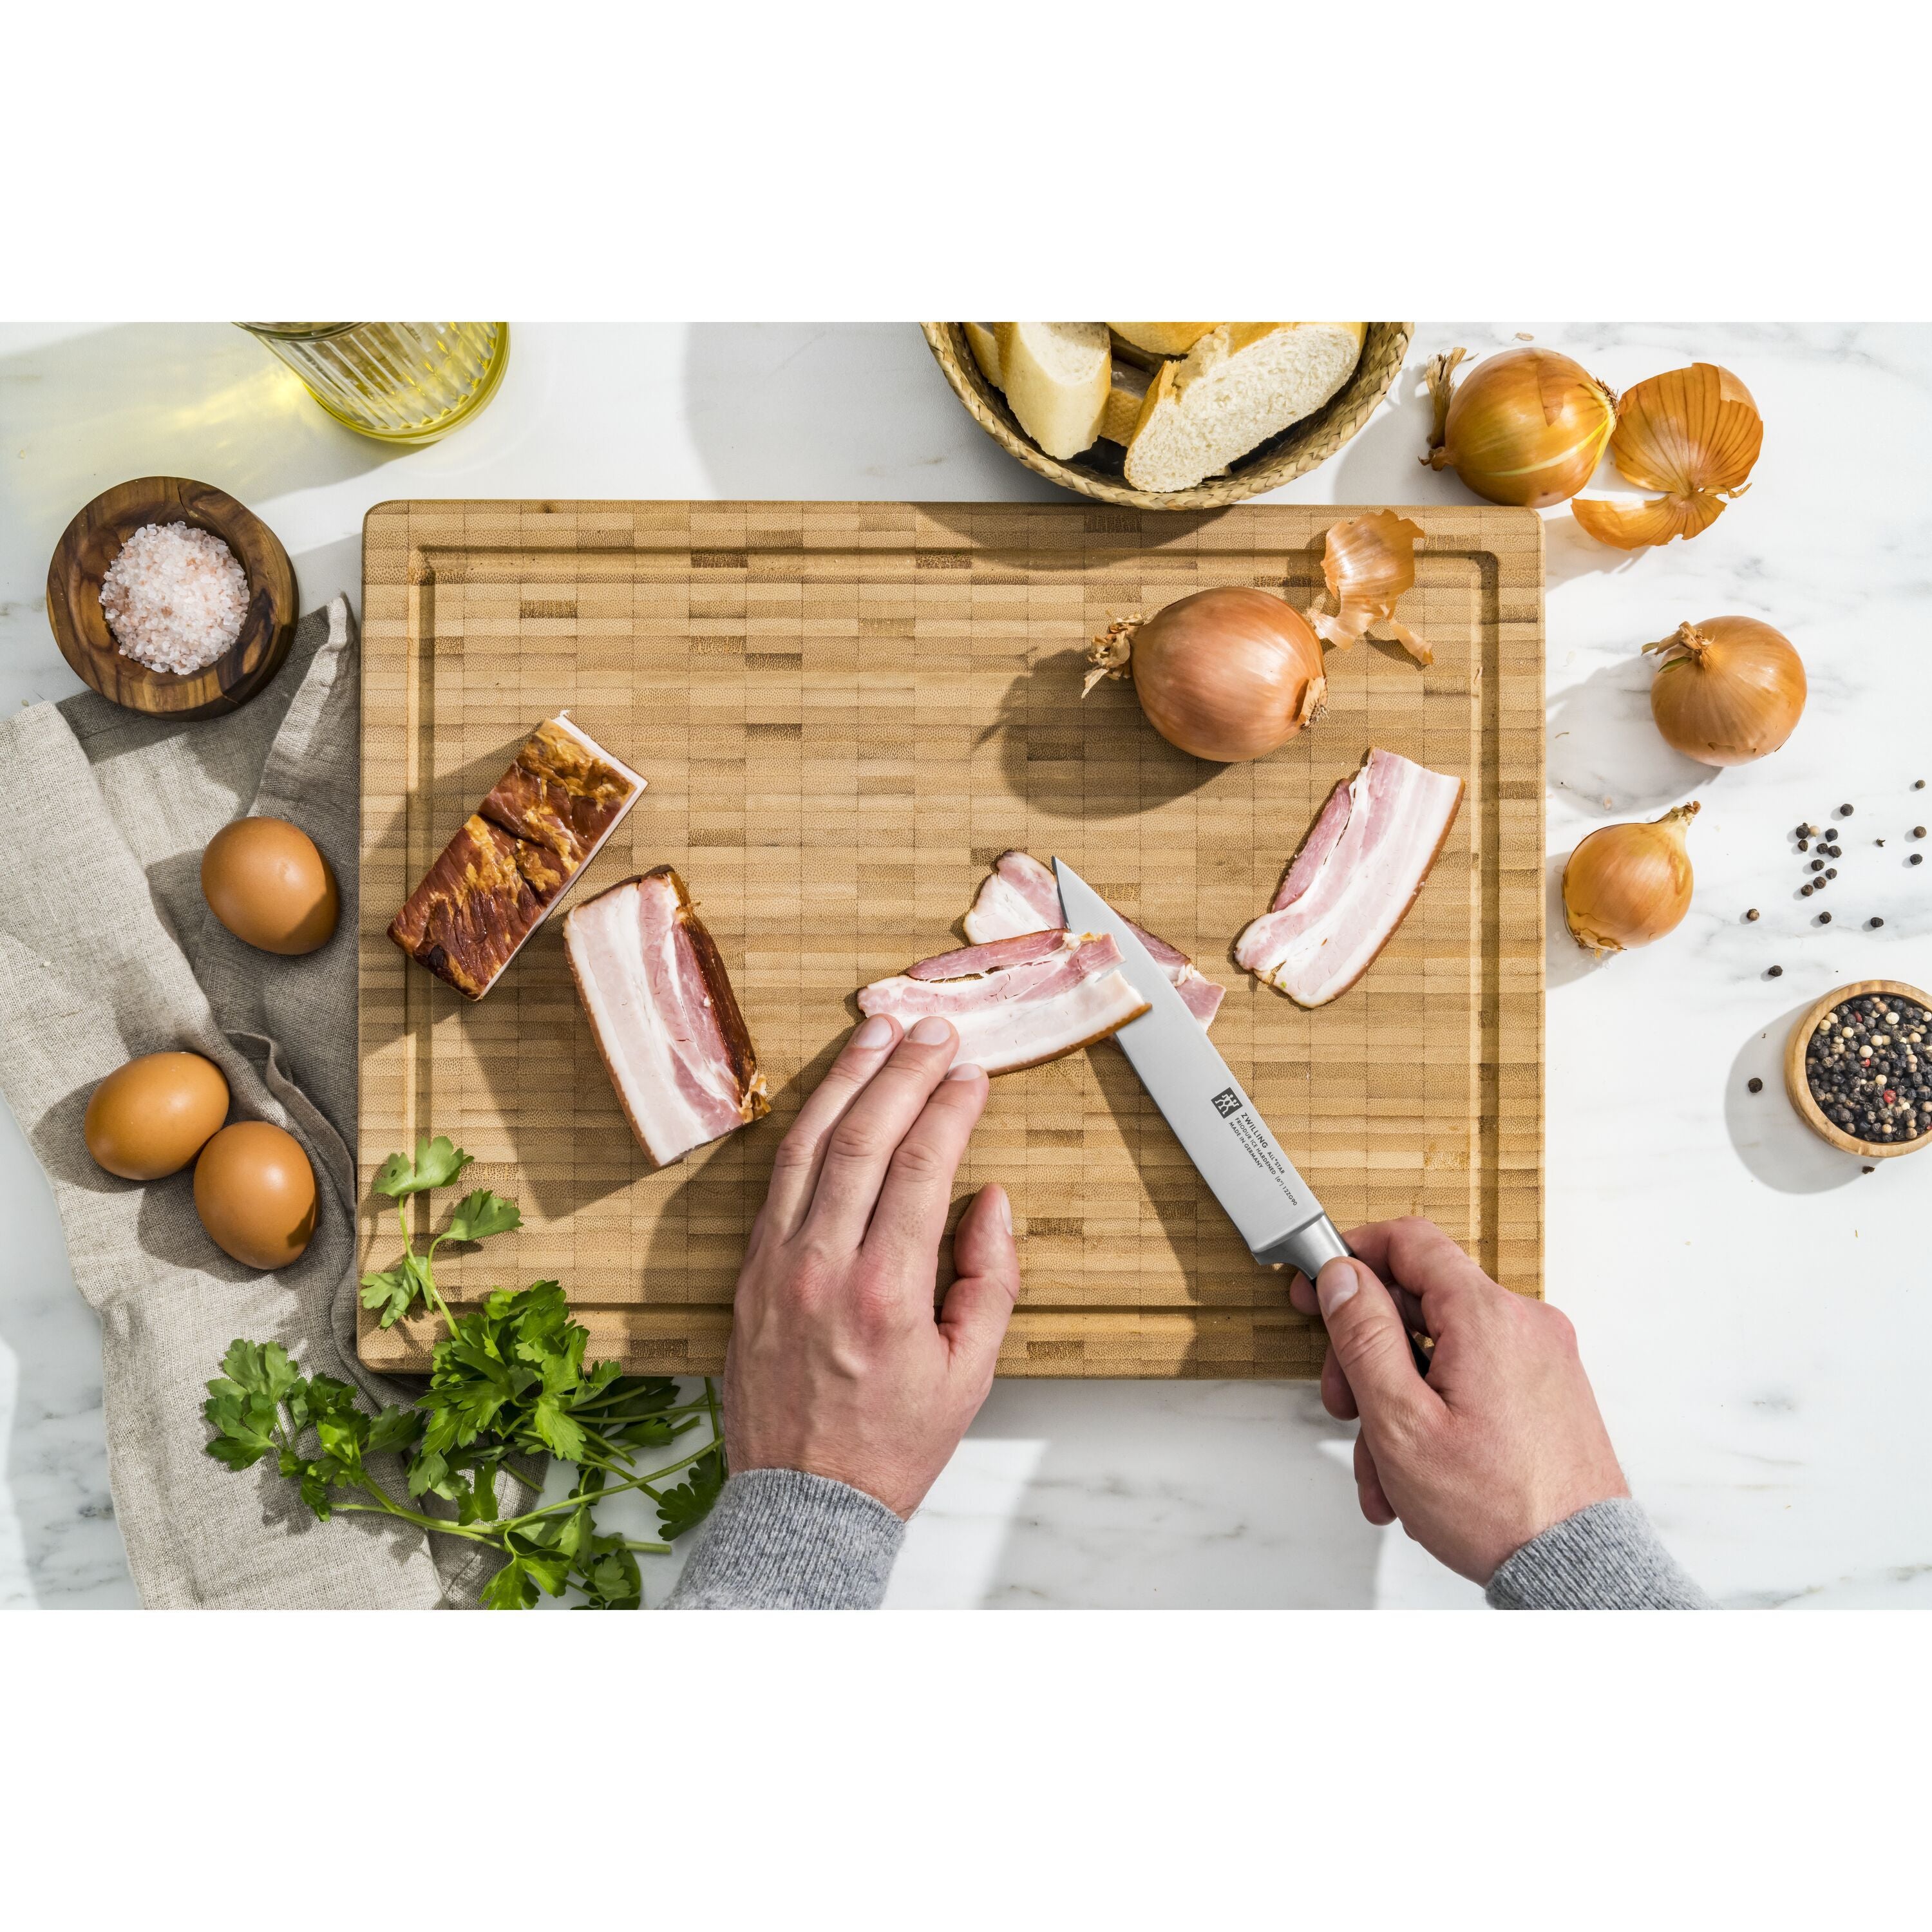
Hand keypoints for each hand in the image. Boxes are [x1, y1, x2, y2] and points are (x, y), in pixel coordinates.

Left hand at [723, 1012, 1019, 1518]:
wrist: (803, 1500)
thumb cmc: (892, 1443)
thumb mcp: (971, 1372)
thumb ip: (990, 1278)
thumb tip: (987, 1200)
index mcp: (883, 1294)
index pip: (917, 1168)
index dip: (947, 1109)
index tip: (971, 1075)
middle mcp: (820, 1268)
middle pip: (860, 1139)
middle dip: (901, 1073)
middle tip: (932, 1033)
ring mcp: (774, 1266)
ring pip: (806, 1147)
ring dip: (844, 1081)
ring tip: (875, 1033)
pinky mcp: (748, 1272)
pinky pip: (777, 1181)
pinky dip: (806, 1128)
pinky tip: (831, 1097)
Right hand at [1291, 1217, 1626, 1583]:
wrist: (1578, 1568)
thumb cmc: (1499, 1508)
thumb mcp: (1402, 1422)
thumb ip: (1365, 1337)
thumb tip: (1343, 1277)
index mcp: (1487, 1317)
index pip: (1410, 1241)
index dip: (1353, 1255)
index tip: (1320, 1284)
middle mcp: (1524, 1324)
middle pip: (1420, 1303)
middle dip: (1367, 1353)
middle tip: (1344, 1402)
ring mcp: (1542, 1357)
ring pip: (1441, 1351)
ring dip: (1398, 1400)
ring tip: (1383, 1467)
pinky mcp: (1548, 1389)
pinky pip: (1474, 1379)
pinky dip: (1438, 1412)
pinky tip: (1417, 1469)